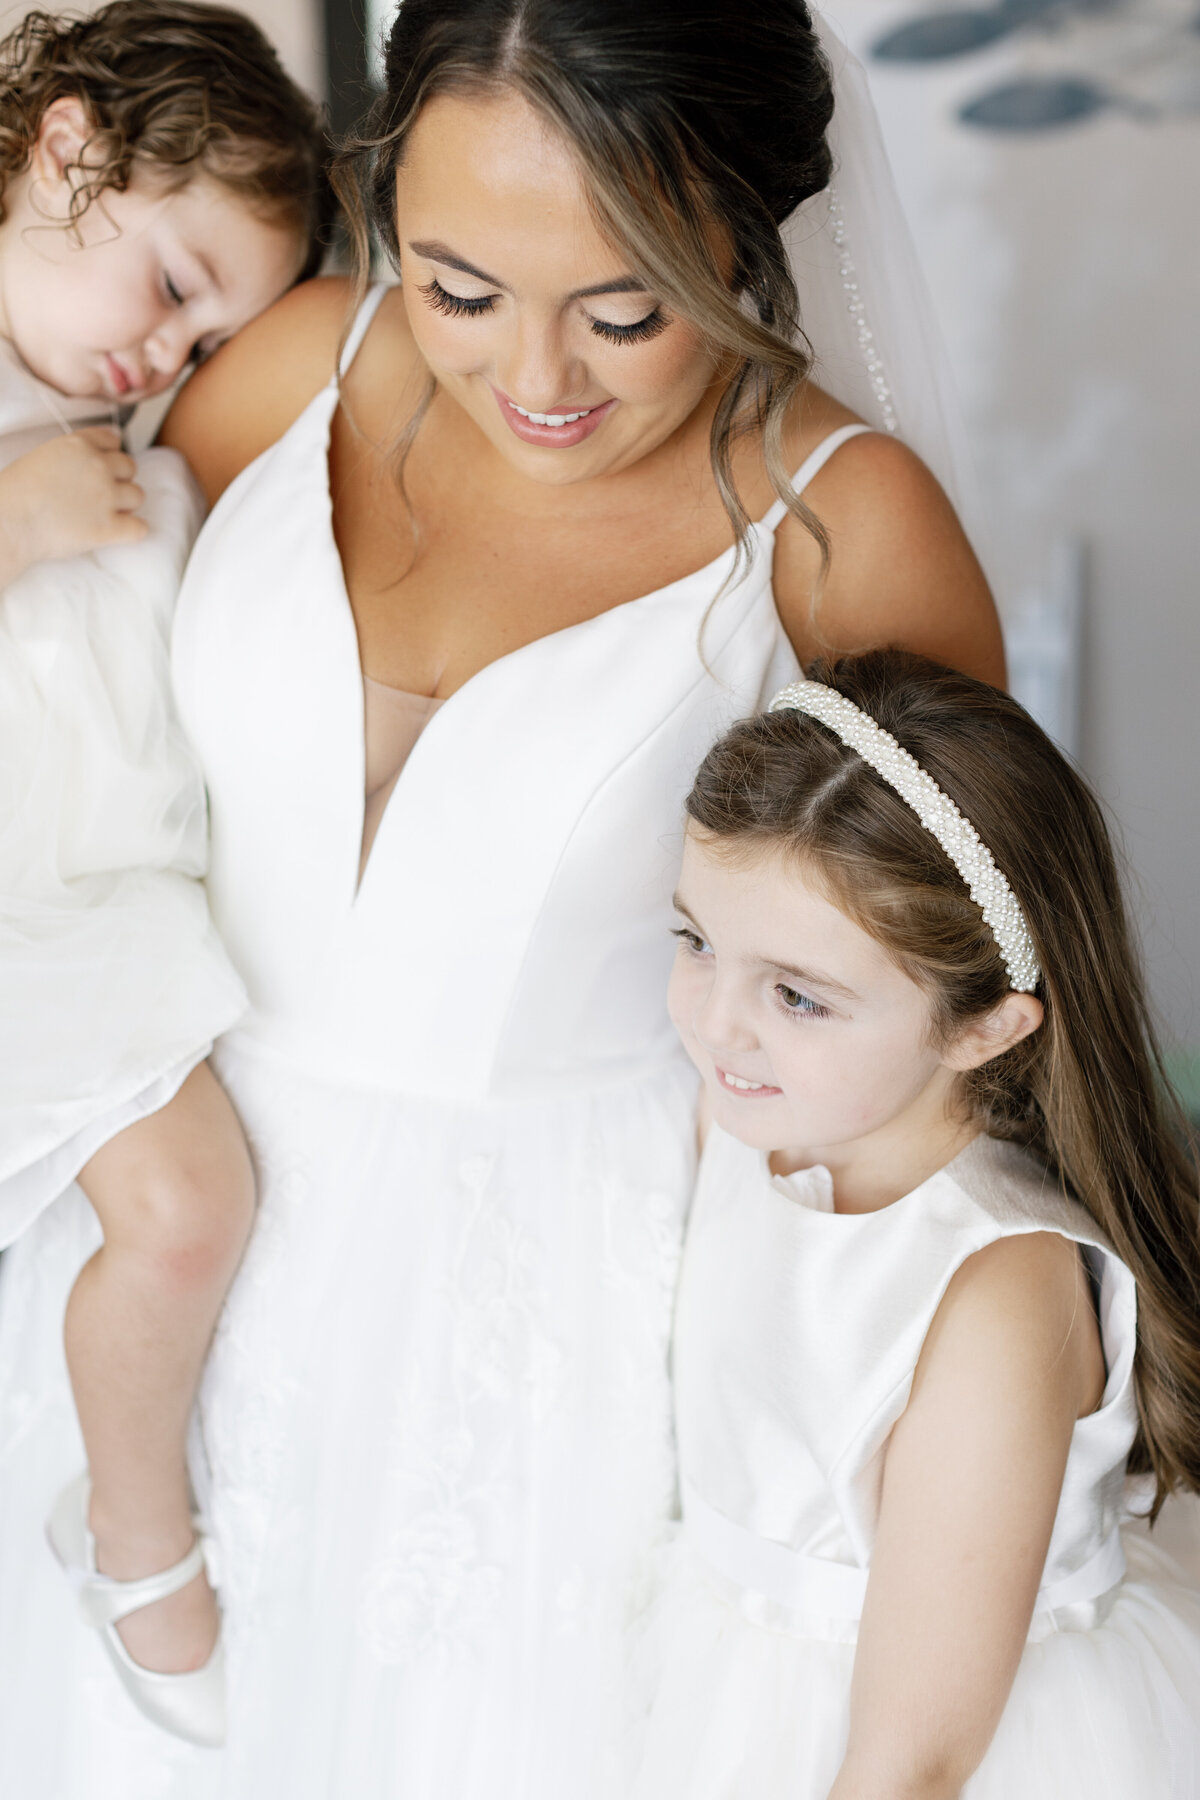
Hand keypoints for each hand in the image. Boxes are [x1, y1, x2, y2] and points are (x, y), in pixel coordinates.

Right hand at [0, 427, 146, 584]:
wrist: (8, 522)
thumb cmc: (16, 494)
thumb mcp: (44, 456)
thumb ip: (73, 455)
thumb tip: (96, 460)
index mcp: (79, 444)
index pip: (113, 440)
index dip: (109, 456)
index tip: (101, 469)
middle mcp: (97, 466)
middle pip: (129, 467)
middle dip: (118, 480)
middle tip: (100, 496)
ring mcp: (106, 496)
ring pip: (137, 496)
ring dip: (125, 505)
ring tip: (103, 514)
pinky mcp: (109, 527)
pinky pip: (140, 528)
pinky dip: (132, 531)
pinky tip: (118, 533)